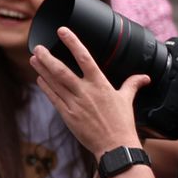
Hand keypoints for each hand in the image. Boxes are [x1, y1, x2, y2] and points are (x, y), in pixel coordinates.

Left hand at [30, 26, 146, 154]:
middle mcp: (85, 92)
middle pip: (62, 70)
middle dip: (47, 58)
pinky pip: (53, 97)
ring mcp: (74, 103)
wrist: (115, 146)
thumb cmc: (121, 123)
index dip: (72, 43)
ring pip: (54, 82)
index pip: (85, 58)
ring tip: (33, 58)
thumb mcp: (127, 100)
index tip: (63, 31)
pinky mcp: (67, 115)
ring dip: (42, 70)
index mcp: (100, 84)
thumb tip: (143, 77)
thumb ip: (131, 85)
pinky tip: (39, 78)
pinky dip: (45, 87)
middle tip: (37, 47)